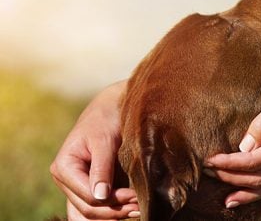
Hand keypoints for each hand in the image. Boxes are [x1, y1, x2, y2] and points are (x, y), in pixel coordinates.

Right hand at [50, 80, 139, 219]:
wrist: (112, 107)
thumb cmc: (107, 118)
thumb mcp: (104, 140)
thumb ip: (101, 168)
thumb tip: (99, 196)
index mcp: (64, 167)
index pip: (87, 196)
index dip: (112, 201)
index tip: (135, 197)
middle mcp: (66, 180)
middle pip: (88, 209)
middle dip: (114, 212)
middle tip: (140, 207)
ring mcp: (77, 186)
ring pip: (90, 215)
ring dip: (113, 216)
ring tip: (137, 211)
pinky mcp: (91, 187)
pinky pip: (96, 210)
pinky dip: (112, 213)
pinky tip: (131, 210)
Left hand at [204, 64, 260, 207]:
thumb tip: (244, 146)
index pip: (254, 162)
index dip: (229, 164)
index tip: (209, 160)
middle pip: (257, 178)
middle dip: (230, 176)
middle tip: (206, 169)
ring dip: (242, 190)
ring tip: (222, 195)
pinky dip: (256, 191)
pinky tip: (242, 194)